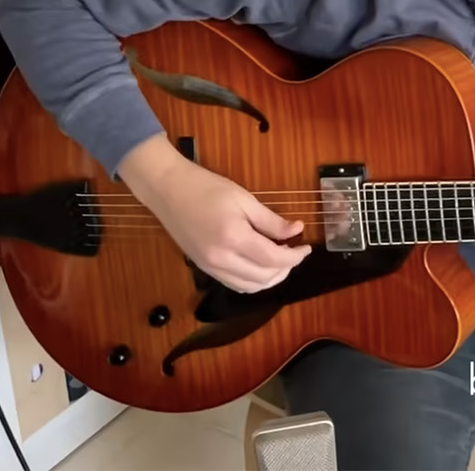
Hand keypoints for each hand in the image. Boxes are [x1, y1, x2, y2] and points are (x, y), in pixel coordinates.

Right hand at [119, 136, 311, 292]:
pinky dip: (252, 280)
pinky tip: (259, 264)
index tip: (306, 247)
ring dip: (270, 278)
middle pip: (264, 278)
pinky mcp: (204, 268)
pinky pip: (234, 284)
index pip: (274, 259)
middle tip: (294, 252)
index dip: (295, 257)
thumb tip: (297, 231)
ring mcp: (210, 267)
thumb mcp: (245, 199)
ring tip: (280, 259)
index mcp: (234, 238)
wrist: (168, 190)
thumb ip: (271, 221)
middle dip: (286, 269)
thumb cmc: (206, 188)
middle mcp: (221, 259)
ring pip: (249, 287)